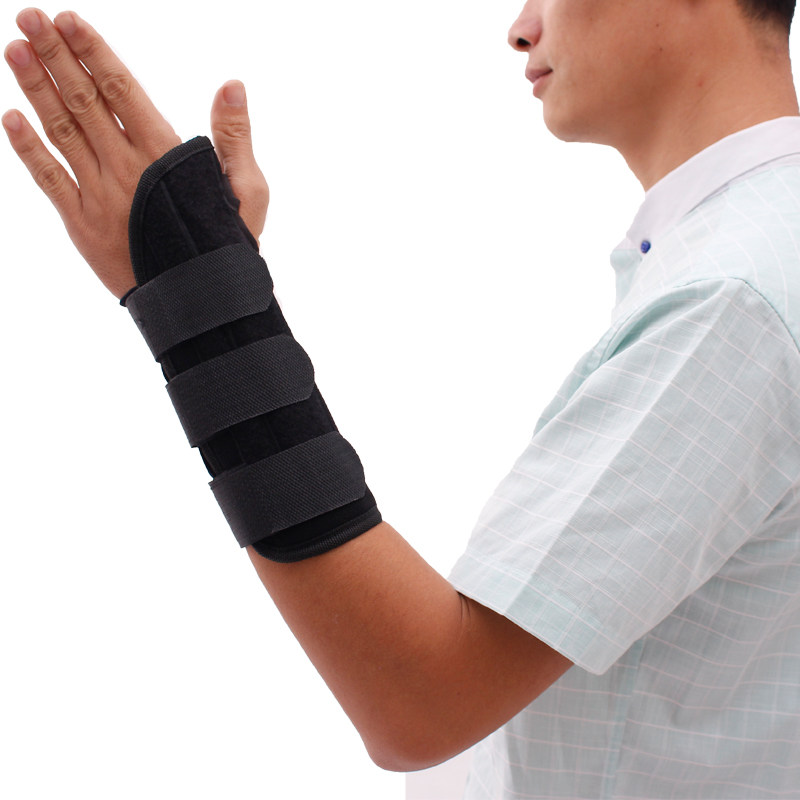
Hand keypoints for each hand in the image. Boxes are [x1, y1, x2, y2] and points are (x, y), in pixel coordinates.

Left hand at [3, 9, 268, 298]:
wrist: (202, 304)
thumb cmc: (226, 243)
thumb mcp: (248, 191)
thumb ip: (234, 137)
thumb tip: (232, 84)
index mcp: (166, 157)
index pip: (123, 91)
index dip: (94, 53)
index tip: (69, 20)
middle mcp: (127, 171)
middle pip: (85, 102)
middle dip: (56, 57)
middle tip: (29, 17)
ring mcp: (100, 197)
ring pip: (61, 133)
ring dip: (35, 89)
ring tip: (14, 48)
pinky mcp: (81, 225)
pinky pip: (48, 180)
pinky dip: (28, 149)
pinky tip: (10, 117)